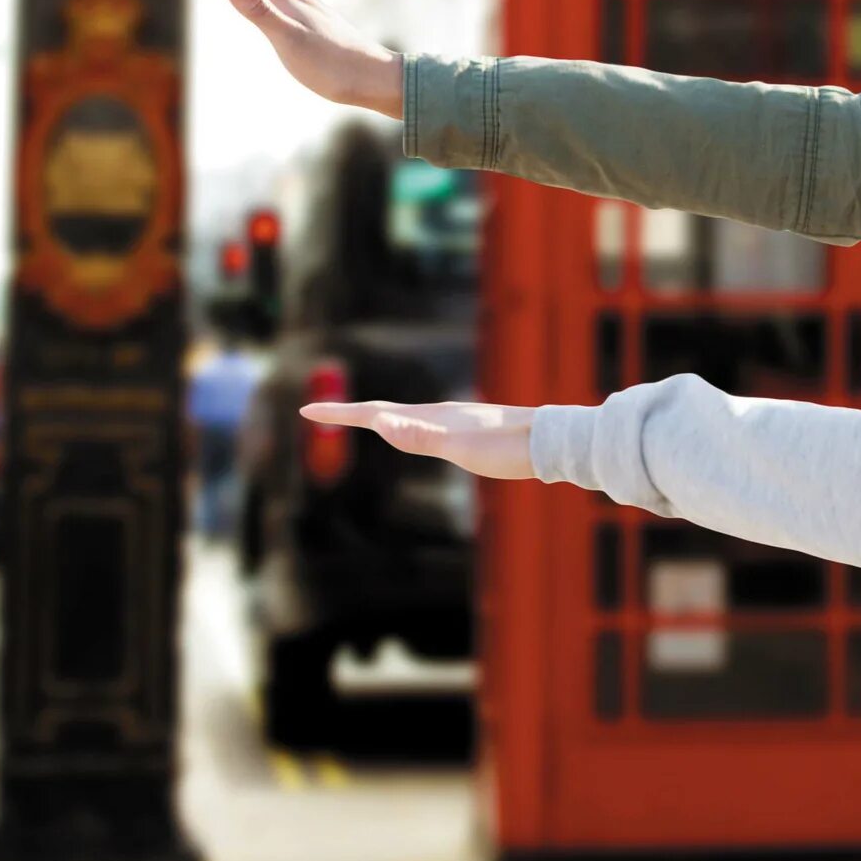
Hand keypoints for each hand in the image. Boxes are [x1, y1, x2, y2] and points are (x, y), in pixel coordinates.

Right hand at [303, 400, 539, 481]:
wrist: (554, 444)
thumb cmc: (510, 449)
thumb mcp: (462, 448)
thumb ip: (422, 437)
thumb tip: (381, 422)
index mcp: (434, 417)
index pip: (376, 413)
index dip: (340, 414)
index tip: (306, 411)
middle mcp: (443, 414)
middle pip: (386, 410)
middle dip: (350, 414)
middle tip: (318, 413)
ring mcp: (458, 422)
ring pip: (407, 417)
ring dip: (376, 417)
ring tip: (359, 419)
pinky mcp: (473, 432)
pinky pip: (427, 427)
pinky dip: (405, 427)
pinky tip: (415, 432)